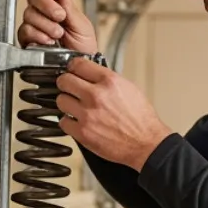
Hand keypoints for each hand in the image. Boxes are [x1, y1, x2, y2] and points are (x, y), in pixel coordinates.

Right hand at [18, 0, 96, 54]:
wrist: (78, 67)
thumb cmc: (83, 47)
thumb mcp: (82, 26)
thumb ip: (71, 8)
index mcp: (58, 3)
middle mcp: (43, 12)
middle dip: (47, 5)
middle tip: (60, 16)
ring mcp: (34, 25)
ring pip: (29, 14)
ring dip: (46, 24)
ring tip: (58, 34)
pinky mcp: (27, 39)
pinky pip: (25, 31)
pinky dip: (38, 35)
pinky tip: (48, 41)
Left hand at [56, 57, 172, 170]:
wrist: (146, 143)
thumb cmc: (141, 119)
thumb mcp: (129, 89)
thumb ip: (107, 80)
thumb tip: (91, 76)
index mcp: (109, 81)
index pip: (78, 64)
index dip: (73, 67)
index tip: (72, 71)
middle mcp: (96, 95)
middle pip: (64, 80)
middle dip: (66, 84)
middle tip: (69, 88)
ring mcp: (87, 114)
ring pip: (61, 100)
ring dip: (66, 103)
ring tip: (75, 107)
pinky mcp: (82, 132)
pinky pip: (63, 122)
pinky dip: (68, 122)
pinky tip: (77, 122)